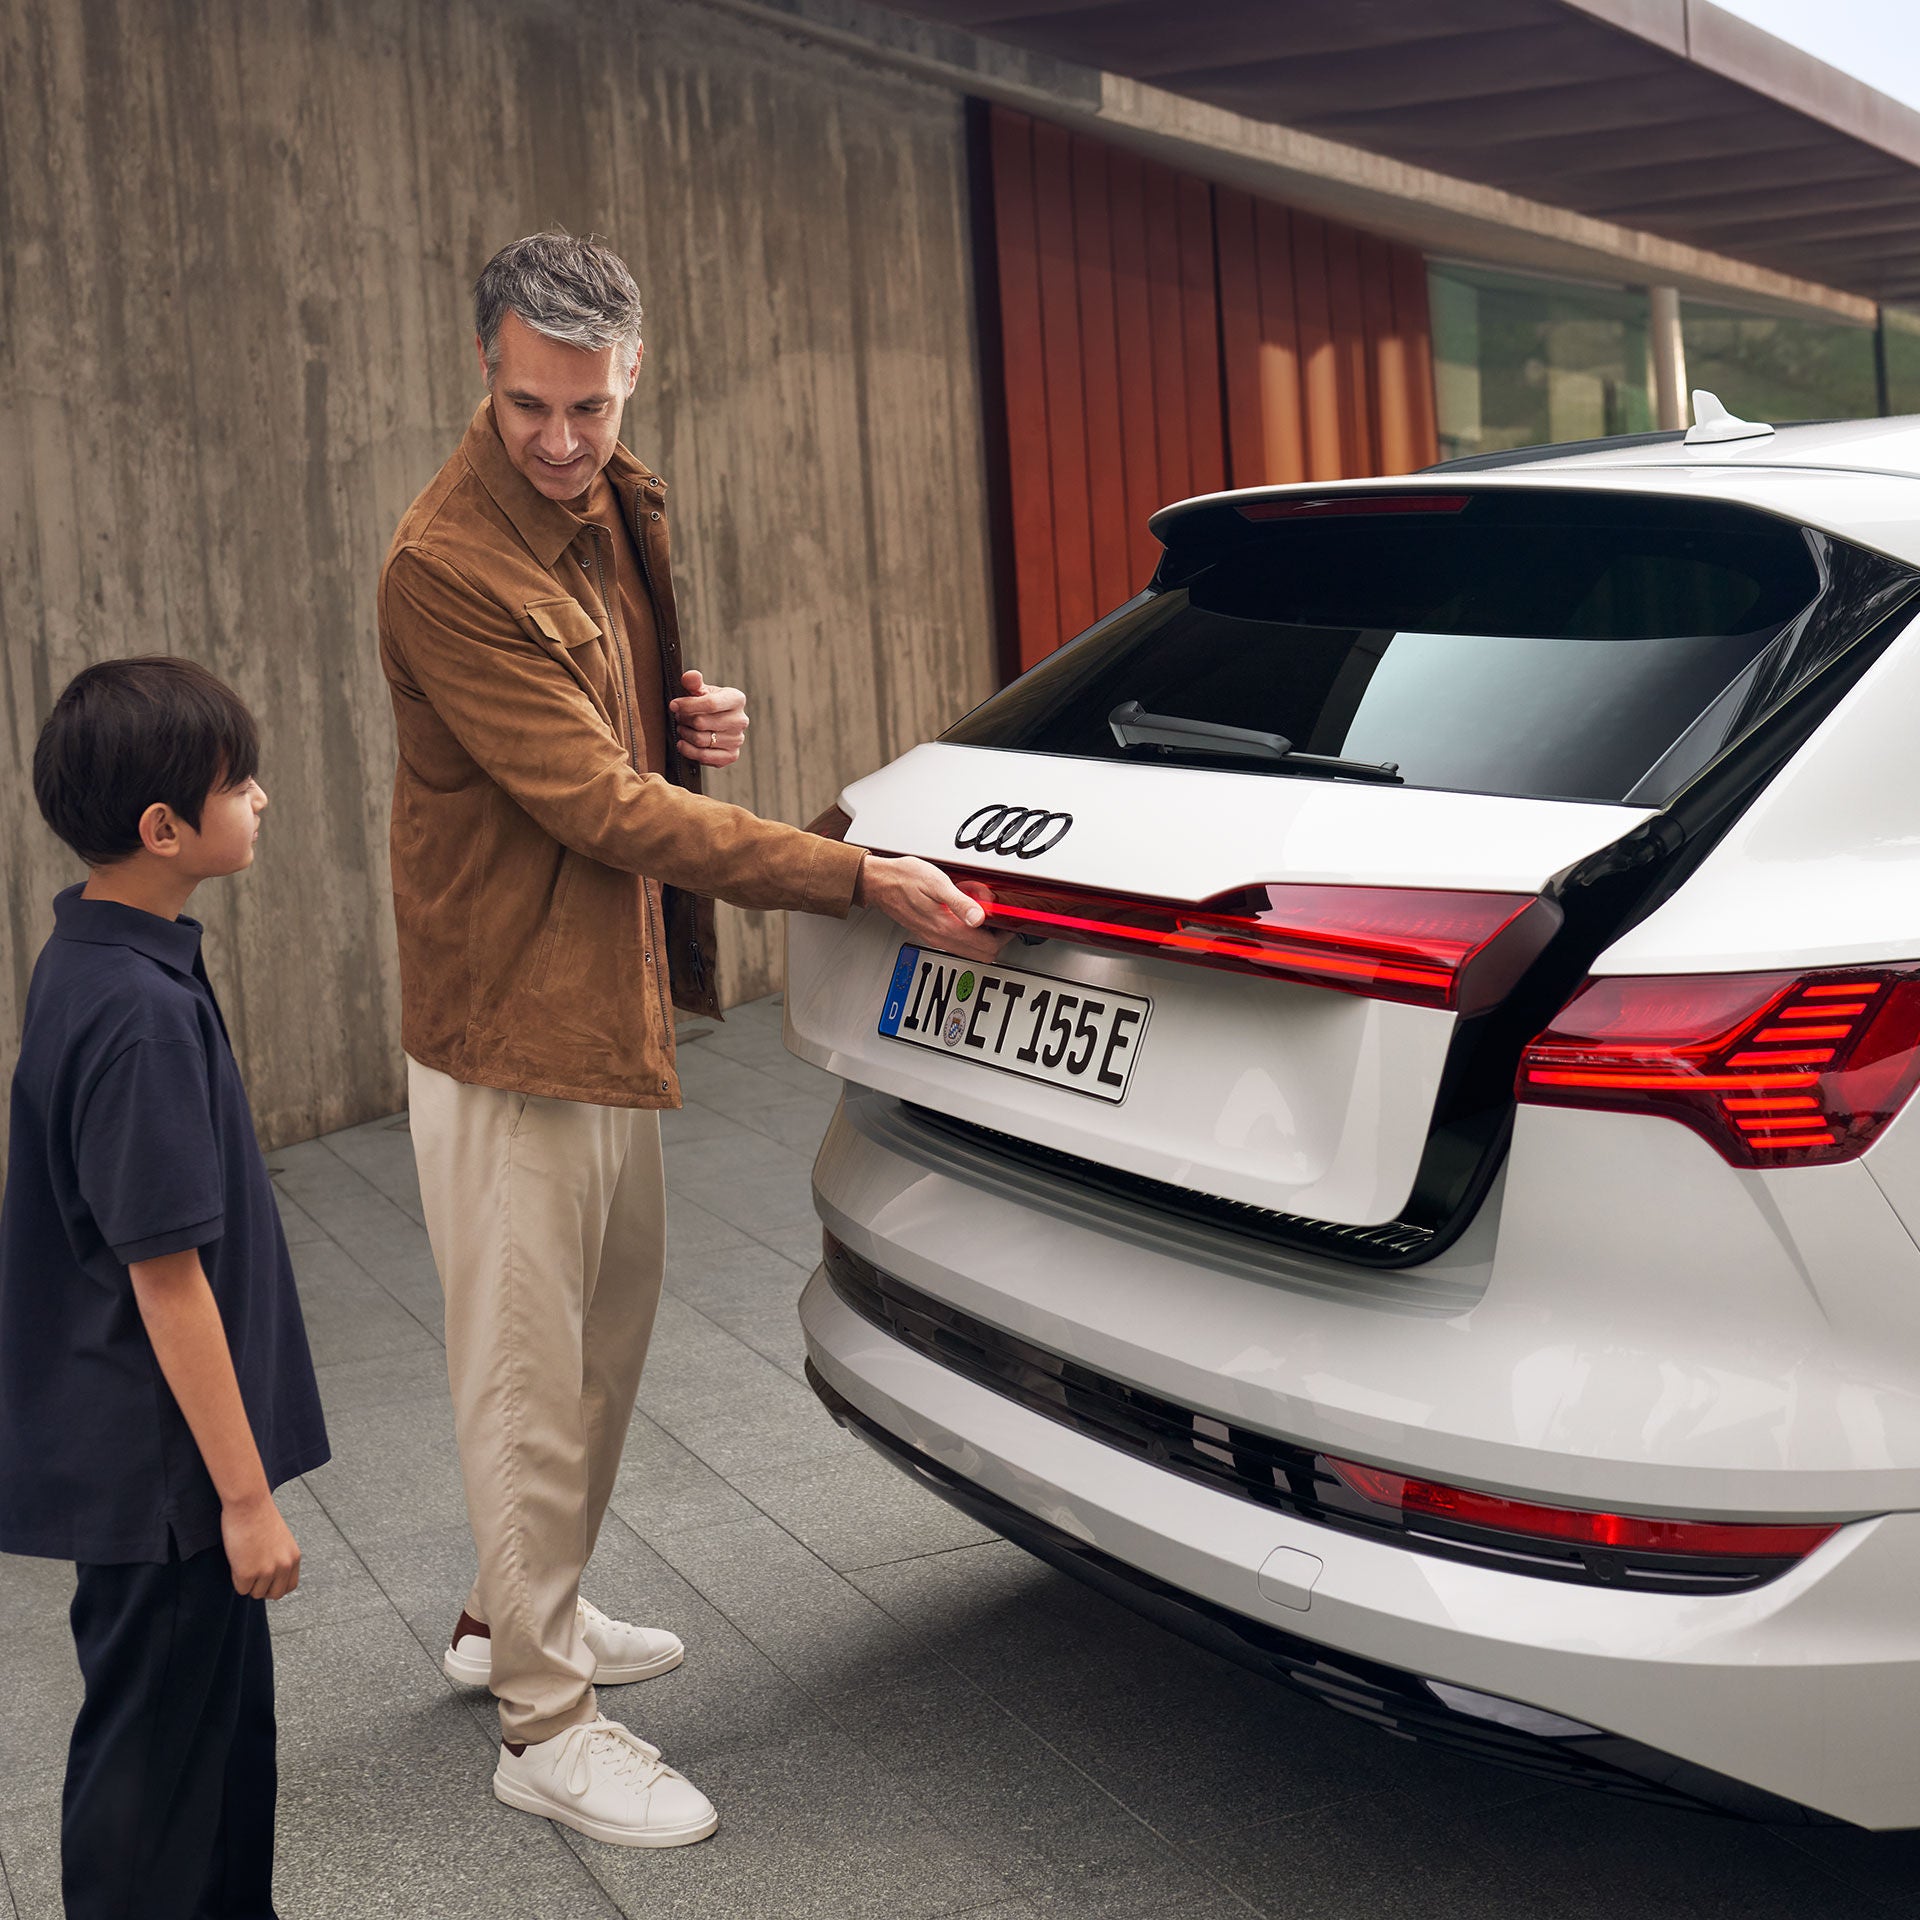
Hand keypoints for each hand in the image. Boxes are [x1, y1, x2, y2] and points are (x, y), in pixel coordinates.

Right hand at [222, 1490, 300, 1599]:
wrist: (248, 1503)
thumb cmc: (260, 1516)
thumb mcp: (280, 1540)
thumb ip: (280, 1558)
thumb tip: (271, 1578)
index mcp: (294, 1557)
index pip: (289, 1586)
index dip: (275, 1586)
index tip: (265, 1580)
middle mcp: (284, 1565)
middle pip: (274, 1594)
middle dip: (261, 1588)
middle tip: (252, 1573)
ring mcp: (267, 1570)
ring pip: (256, 1593)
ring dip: (248, 1582)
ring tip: (244, 1560)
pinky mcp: (248, 1573)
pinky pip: (241, 1589)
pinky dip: (236, 1579)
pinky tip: (237, 1559)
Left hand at [671, 670, 747, 767]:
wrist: (719, 721)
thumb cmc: (708, 704)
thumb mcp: (701, 690)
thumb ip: (694, 682)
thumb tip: (690, 676)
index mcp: (737, 699)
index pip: (710, 703)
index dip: (687, 705)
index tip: (673, 705)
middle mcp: (741, 720)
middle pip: (701, 723)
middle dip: (684, 720)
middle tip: (679, 718)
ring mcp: (737, 739)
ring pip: (700, 740)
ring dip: (685, 734)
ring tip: (682, 728)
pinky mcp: (732, 755)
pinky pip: (705, 756)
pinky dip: (689, 751)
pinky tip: (683, 744)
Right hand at [856, 854, 1008, 961]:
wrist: (879, 882)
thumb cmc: (904, 878)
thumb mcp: (937, 883)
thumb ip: (961, 902)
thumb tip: (980, 918)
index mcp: (946, 927)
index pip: (987, 946)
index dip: (1003, 935)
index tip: (1006, 921)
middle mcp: (941, 937)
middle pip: (981, 954)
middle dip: (996, 939)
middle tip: (997, 918)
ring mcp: (935, 937)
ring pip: (970, 950)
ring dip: (981, 936)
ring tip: (980, 912)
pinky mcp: (930, 933)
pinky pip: (957, 942)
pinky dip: (967, 932)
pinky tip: (964, 913)